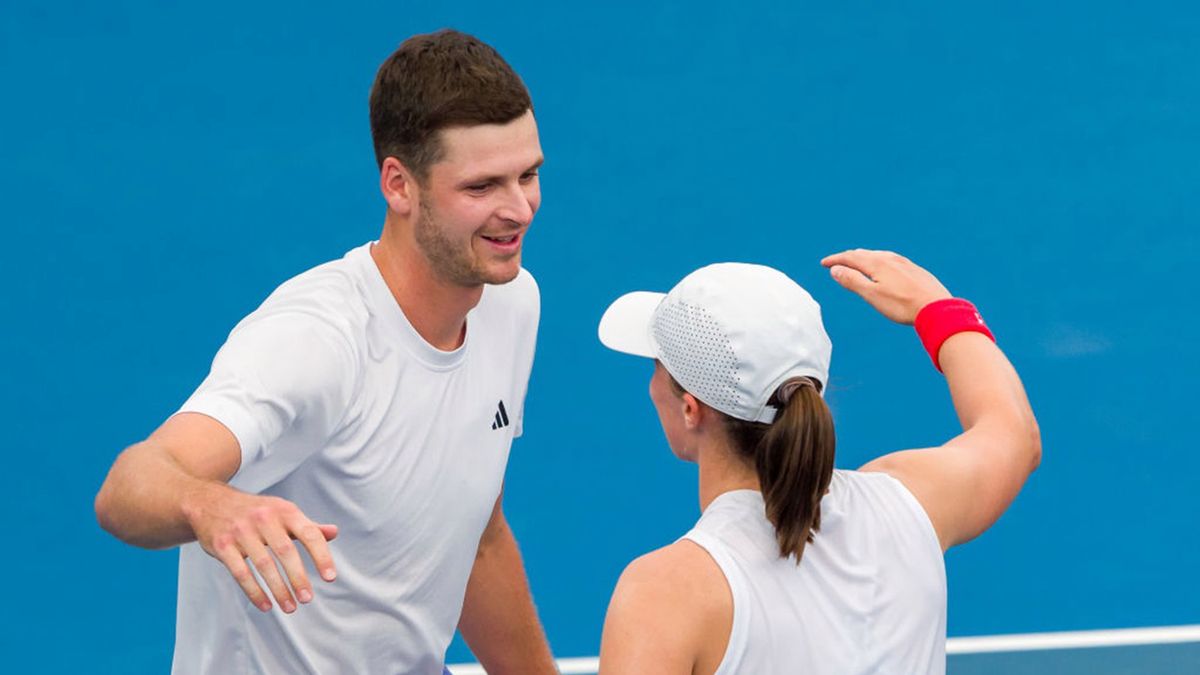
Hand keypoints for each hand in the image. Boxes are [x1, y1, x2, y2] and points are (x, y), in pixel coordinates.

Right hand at [182, 483, 338, 612]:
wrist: (210, 502)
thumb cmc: (255, 511)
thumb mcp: (282, 512)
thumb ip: (307, 525)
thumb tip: (334, 532)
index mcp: (284, 510)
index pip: (309, 533)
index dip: (321, 556)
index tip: (330, 578)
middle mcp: (264, 518)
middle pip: (285, 551)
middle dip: (298, 578)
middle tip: (307, 599)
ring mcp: (241, 531)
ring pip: (263, 565)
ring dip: (278, 589)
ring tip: (290, 607)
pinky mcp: (222, 546)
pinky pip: (240, 573)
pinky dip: (254, 592)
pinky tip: (266, 605)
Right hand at [821, 249, 951, 324]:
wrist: (936, 308)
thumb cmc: (902, 305)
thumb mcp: (872, 295)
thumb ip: (852, 281)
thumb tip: (835, 269)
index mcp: (877, 264)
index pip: (850, 258)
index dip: (835, 260)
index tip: (824, 263)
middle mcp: (889, 259)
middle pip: (863, 254)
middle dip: (847, 257)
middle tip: (837, 261)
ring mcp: (903, 263)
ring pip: (878, 255)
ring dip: (863, 257)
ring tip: (857, 261)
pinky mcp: (914, 269)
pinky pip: (891, 259)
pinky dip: (879, 260)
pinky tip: (884, 266)